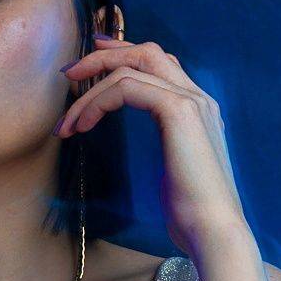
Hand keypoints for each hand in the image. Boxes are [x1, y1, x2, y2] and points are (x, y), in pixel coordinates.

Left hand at [53, 34, 248, 255]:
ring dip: (90, 91)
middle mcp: (198, 97)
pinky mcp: (179, 111)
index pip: (159, 63)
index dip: (122, 56)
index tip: (88, 68)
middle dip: (102, 57)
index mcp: (198, 108)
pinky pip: (127, 87)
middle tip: (69, 73)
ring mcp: (191, 100)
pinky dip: (98, 102)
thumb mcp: (172, 169)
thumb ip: (162, 145)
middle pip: (146, 52)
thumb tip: (142, 144)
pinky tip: (83, 126)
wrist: (213, 229)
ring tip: (67, 122)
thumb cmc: (191, 212)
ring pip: (131, 68)